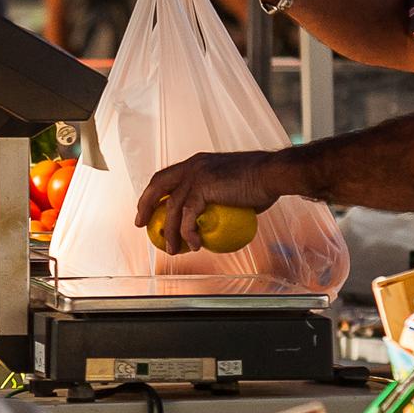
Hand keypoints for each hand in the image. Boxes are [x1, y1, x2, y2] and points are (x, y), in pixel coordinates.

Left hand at [136, 153, 298, 254]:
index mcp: (197, 163)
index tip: (148, 208)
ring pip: (173, 208)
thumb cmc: (261, 183)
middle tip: (141, 225)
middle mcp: (192, 166)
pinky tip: (195, 245)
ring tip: (173, 250)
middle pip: (158, 185)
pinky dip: (188, 233)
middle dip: (145, 206)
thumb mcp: (233, 186)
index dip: (154, 193)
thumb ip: (218, 198)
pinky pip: (188, 216)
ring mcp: (196, 175)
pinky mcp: (203, 188)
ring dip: (170, 232)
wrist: (272, 174)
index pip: (166, 176)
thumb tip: (214, 217)